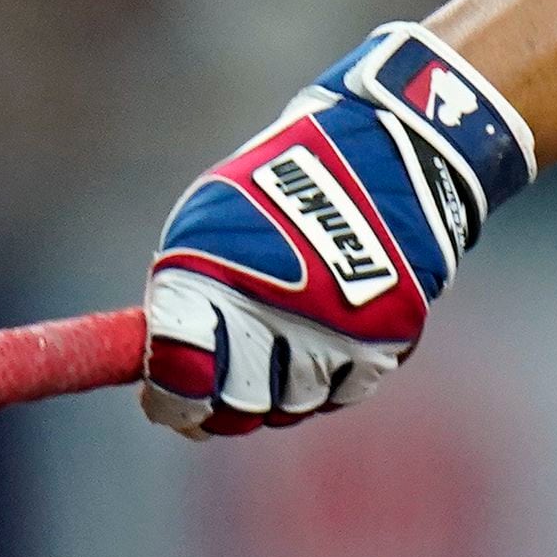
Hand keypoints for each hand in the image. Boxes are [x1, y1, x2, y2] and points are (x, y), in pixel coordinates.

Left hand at [138, 23, 535, 438]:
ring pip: (296, 404)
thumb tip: (167, 370)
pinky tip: (327, 341)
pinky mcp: (389, 334)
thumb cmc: (277, 188)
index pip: (179, 374)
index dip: (168, 398)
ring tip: (281, 352)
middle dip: (224, 406)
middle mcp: (272, 310)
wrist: (386, 150)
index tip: (167, 399)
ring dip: (283, 391)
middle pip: (238, 404)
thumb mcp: (208, 224)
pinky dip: (335, 376)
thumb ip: (183, 298)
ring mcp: (335, 327)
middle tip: (221, 393)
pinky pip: (349, 390)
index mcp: (210, 276)